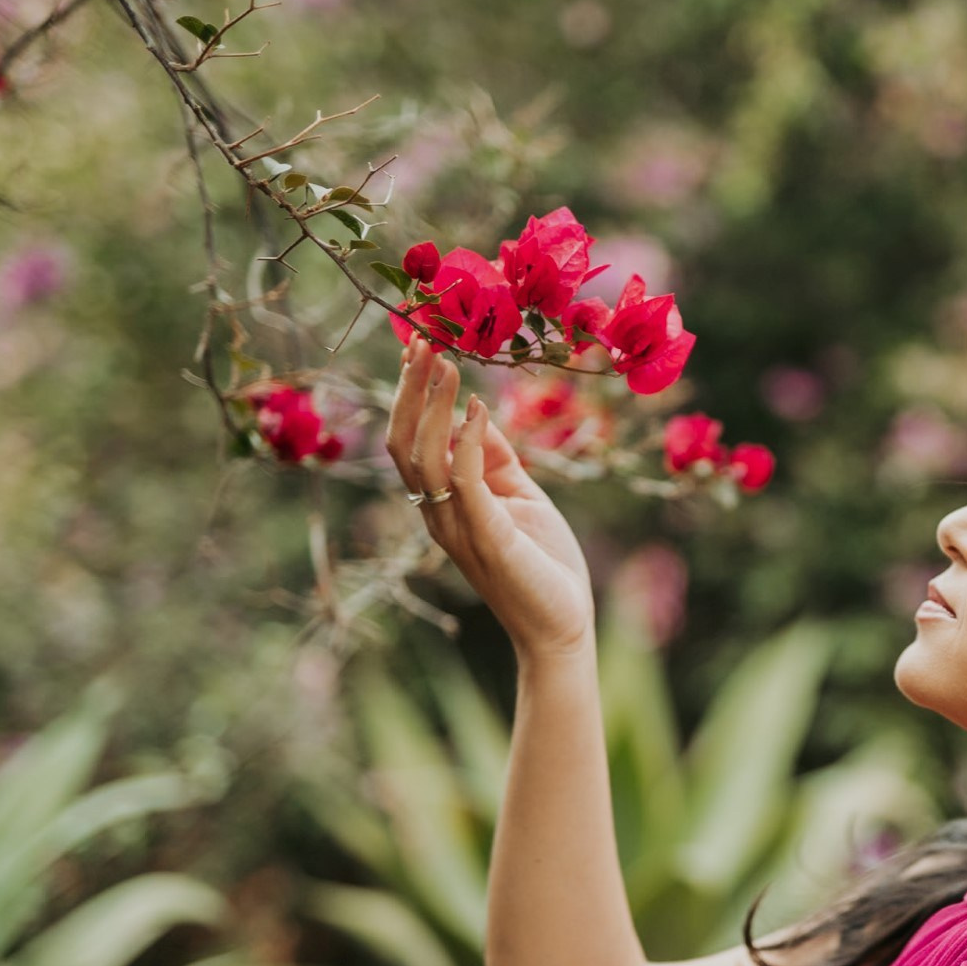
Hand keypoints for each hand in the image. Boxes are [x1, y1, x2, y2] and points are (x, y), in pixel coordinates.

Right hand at [386, 334, 596, 659]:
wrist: (563, 626)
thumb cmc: (543, 564)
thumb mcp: (518, 496)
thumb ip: (493, 458)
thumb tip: (473, 413)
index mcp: (443, 503)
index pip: (409, 439)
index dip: (409, 393)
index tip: (417, 345)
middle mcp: (438, 514)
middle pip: (403, 443)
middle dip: (410, 389)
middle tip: (422, 339)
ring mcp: (458, 528)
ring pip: (423, 458)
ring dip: (431, 406)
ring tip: (445, 361)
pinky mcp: (487, 539)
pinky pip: (465, 483)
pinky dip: (465, 442)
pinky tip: (475, 409)